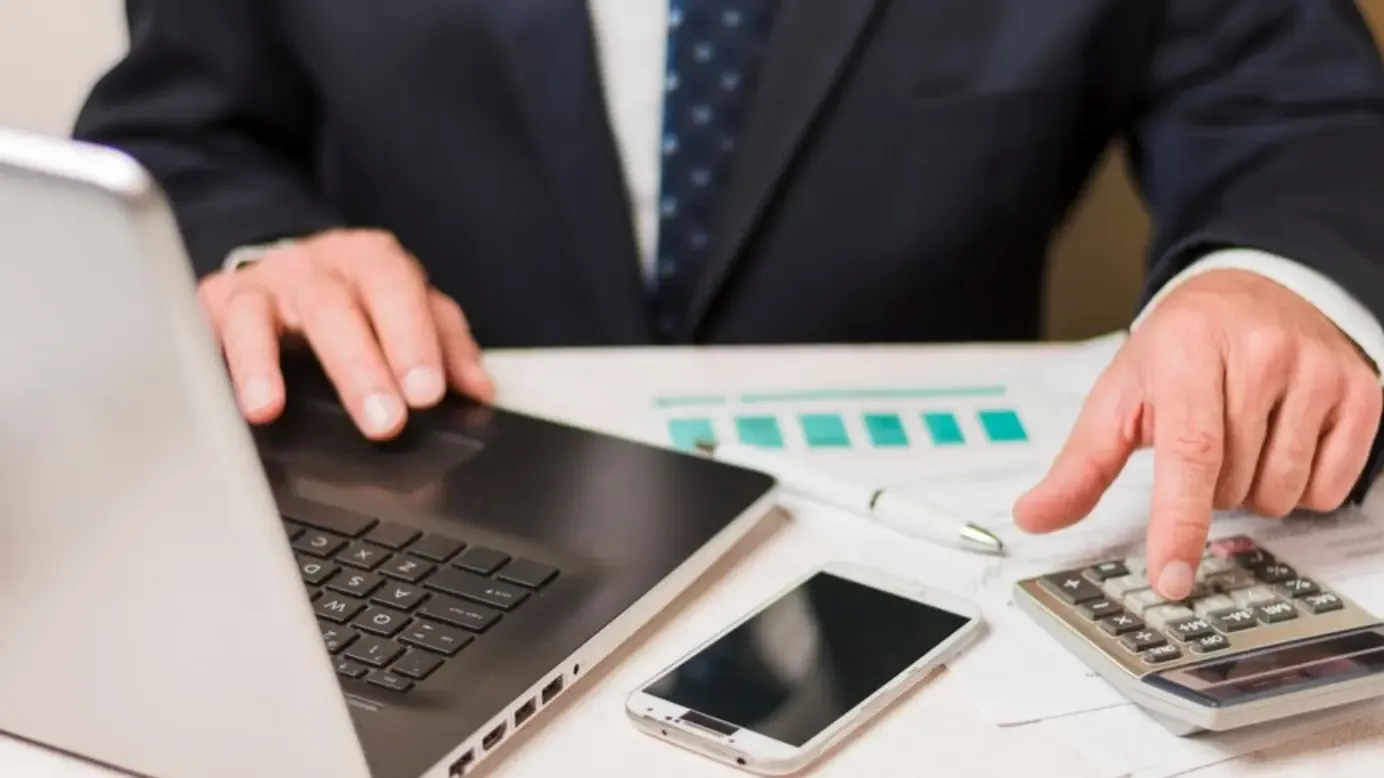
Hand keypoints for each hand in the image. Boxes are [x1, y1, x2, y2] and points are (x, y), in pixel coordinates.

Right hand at [197, 228, 493, 438]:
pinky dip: (215, 367)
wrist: (291, 272)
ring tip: (270, 408)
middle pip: (334, 308)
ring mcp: (260, 284)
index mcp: (372, 261)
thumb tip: (479, 390)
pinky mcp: (213, 305)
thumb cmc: (360, 298)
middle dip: (359, 366)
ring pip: (259, 315)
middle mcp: (315, 266)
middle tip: (383, 421)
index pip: (396, 290)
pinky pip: (207, 334)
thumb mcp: (410, 310)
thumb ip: (446, 344)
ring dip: (264, 365)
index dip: (411, 340)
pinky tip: (223, 401)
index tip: (426, 393)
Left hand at [1015, 269, 1380, 598]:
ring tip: (1241, 438)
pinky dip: (1302, 486)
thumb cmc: (1178, 351)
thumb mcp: (1119, 396)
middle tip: (1202, 443)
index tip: (1170, 577)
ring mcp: (1317, 368)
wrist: (1247, 294)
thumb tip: (1034, 516)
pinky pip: (1331, 487)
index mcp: (1188, 349)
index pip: (1190, 451)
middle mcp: (1259, 351)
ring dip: (1254, 490)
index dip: (1179, 523)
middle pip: (1232, 483)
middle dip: (1208, 490)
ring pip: (1281, 491)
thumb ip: (1078, 465)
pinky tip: (1283, 440)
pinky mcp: (1362, 390)